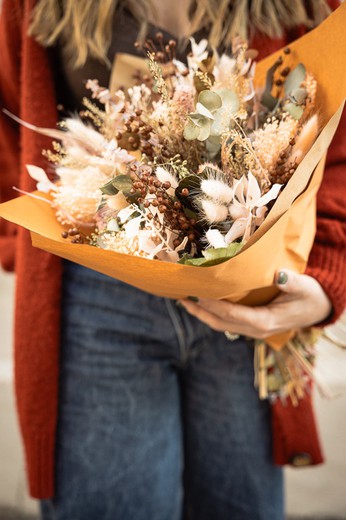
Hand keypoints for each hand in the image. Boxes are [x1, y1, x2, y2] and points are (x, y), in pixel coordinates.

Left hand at [178, 269, 331, 338]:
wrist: (316, 310)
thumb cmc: (310, 297)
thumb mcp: (305, 287)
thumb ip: (292, 282)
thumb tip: (279, 276)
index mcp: (266, 321)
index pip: (234, 315)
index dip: (215, 306)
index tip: (199, 294)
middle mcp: (256, 329)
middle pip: (222, 322)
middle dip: (200, 311)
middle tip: (182, 296)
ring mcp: (252, 330)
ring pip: (221, 324)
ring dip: (201, 313)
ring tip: (184, 299)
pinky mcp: (250, 325)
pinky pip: (226, 321)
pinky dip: (211, 313)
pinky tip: (200, 303)